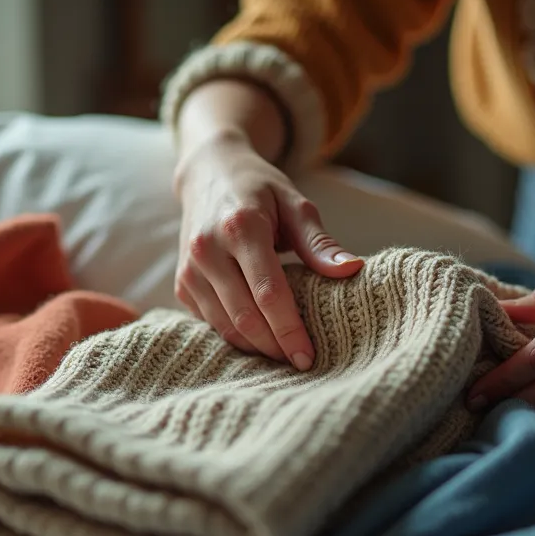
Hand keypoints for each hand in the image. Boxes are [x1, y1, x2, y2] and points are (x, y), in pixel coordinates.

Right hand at [174, 133, 362, 369]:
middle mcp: (208, 249)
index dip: (290, 330)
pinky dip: (236, 335)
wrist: (209, 173)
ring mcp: (189, 268)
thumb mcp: (295, 205)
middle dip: (275, 347)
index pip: (268, 292)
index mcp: (241, 227)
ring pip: (224, 326)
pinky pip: (210, 321)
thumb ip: (320, 243)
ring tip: (284, 354)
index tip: (308, 356)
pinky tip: (260, 338)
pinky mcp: (181, 282)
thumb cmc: (260, 189)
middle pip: (245, 316)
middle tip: (301, 362)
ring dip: (255, 347)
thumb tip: (352, 271)